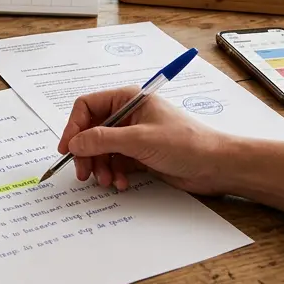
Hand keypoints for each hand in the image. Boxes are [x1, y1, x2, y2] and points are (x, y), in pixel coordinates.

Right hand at [56, 87, 231, 194]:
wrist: (215, 166)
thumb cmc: (185, 143)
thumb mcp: (139, 140)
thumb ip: (103, 140)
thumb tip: (74, 143)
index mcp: (127, 100)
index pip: (87, 107)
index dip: (73, 127)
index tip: (67, 149)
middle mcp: (127, 115)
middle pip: (90, 131)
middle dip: (86, 153)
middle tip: (85, 173)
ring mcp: (133, 136)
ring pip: (101, 150)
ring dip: (100, 167)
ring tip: (108, 181)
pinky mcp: (139, 155)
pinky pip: (114, 163)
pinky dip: (114, 174)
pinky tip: (121, 183)